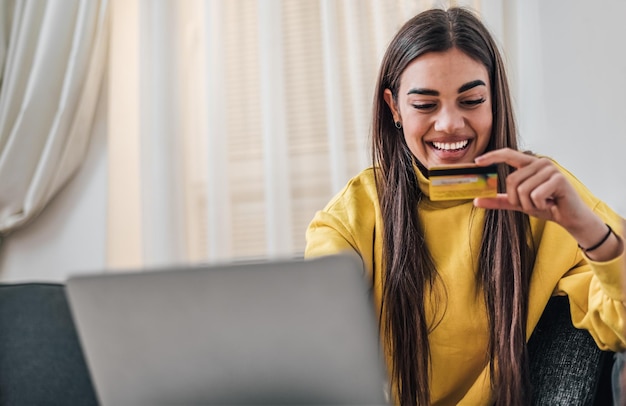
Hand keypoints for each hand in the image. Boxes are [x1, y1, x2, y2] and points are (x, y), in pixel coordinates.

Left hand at [473, 148, 590, 229]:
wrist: (569, 217)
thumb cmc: (545, 206)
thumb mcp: (518, 204)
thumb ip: (499, 201)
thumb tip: (476, 201)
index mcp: (529, 164)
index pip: (507, 154)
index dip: (492, 156)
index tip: (477, 162)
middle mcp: (539, 162)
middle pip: (511, 180)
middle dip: (516, 199)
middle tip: (531, 203)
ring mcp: (550, 169)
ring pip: (522, 190)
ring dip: (529, 204)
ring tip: (543, 203)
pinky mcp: (559, 179)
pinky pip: (535, 195)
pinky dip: (539, 205)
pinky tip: (550, 203)